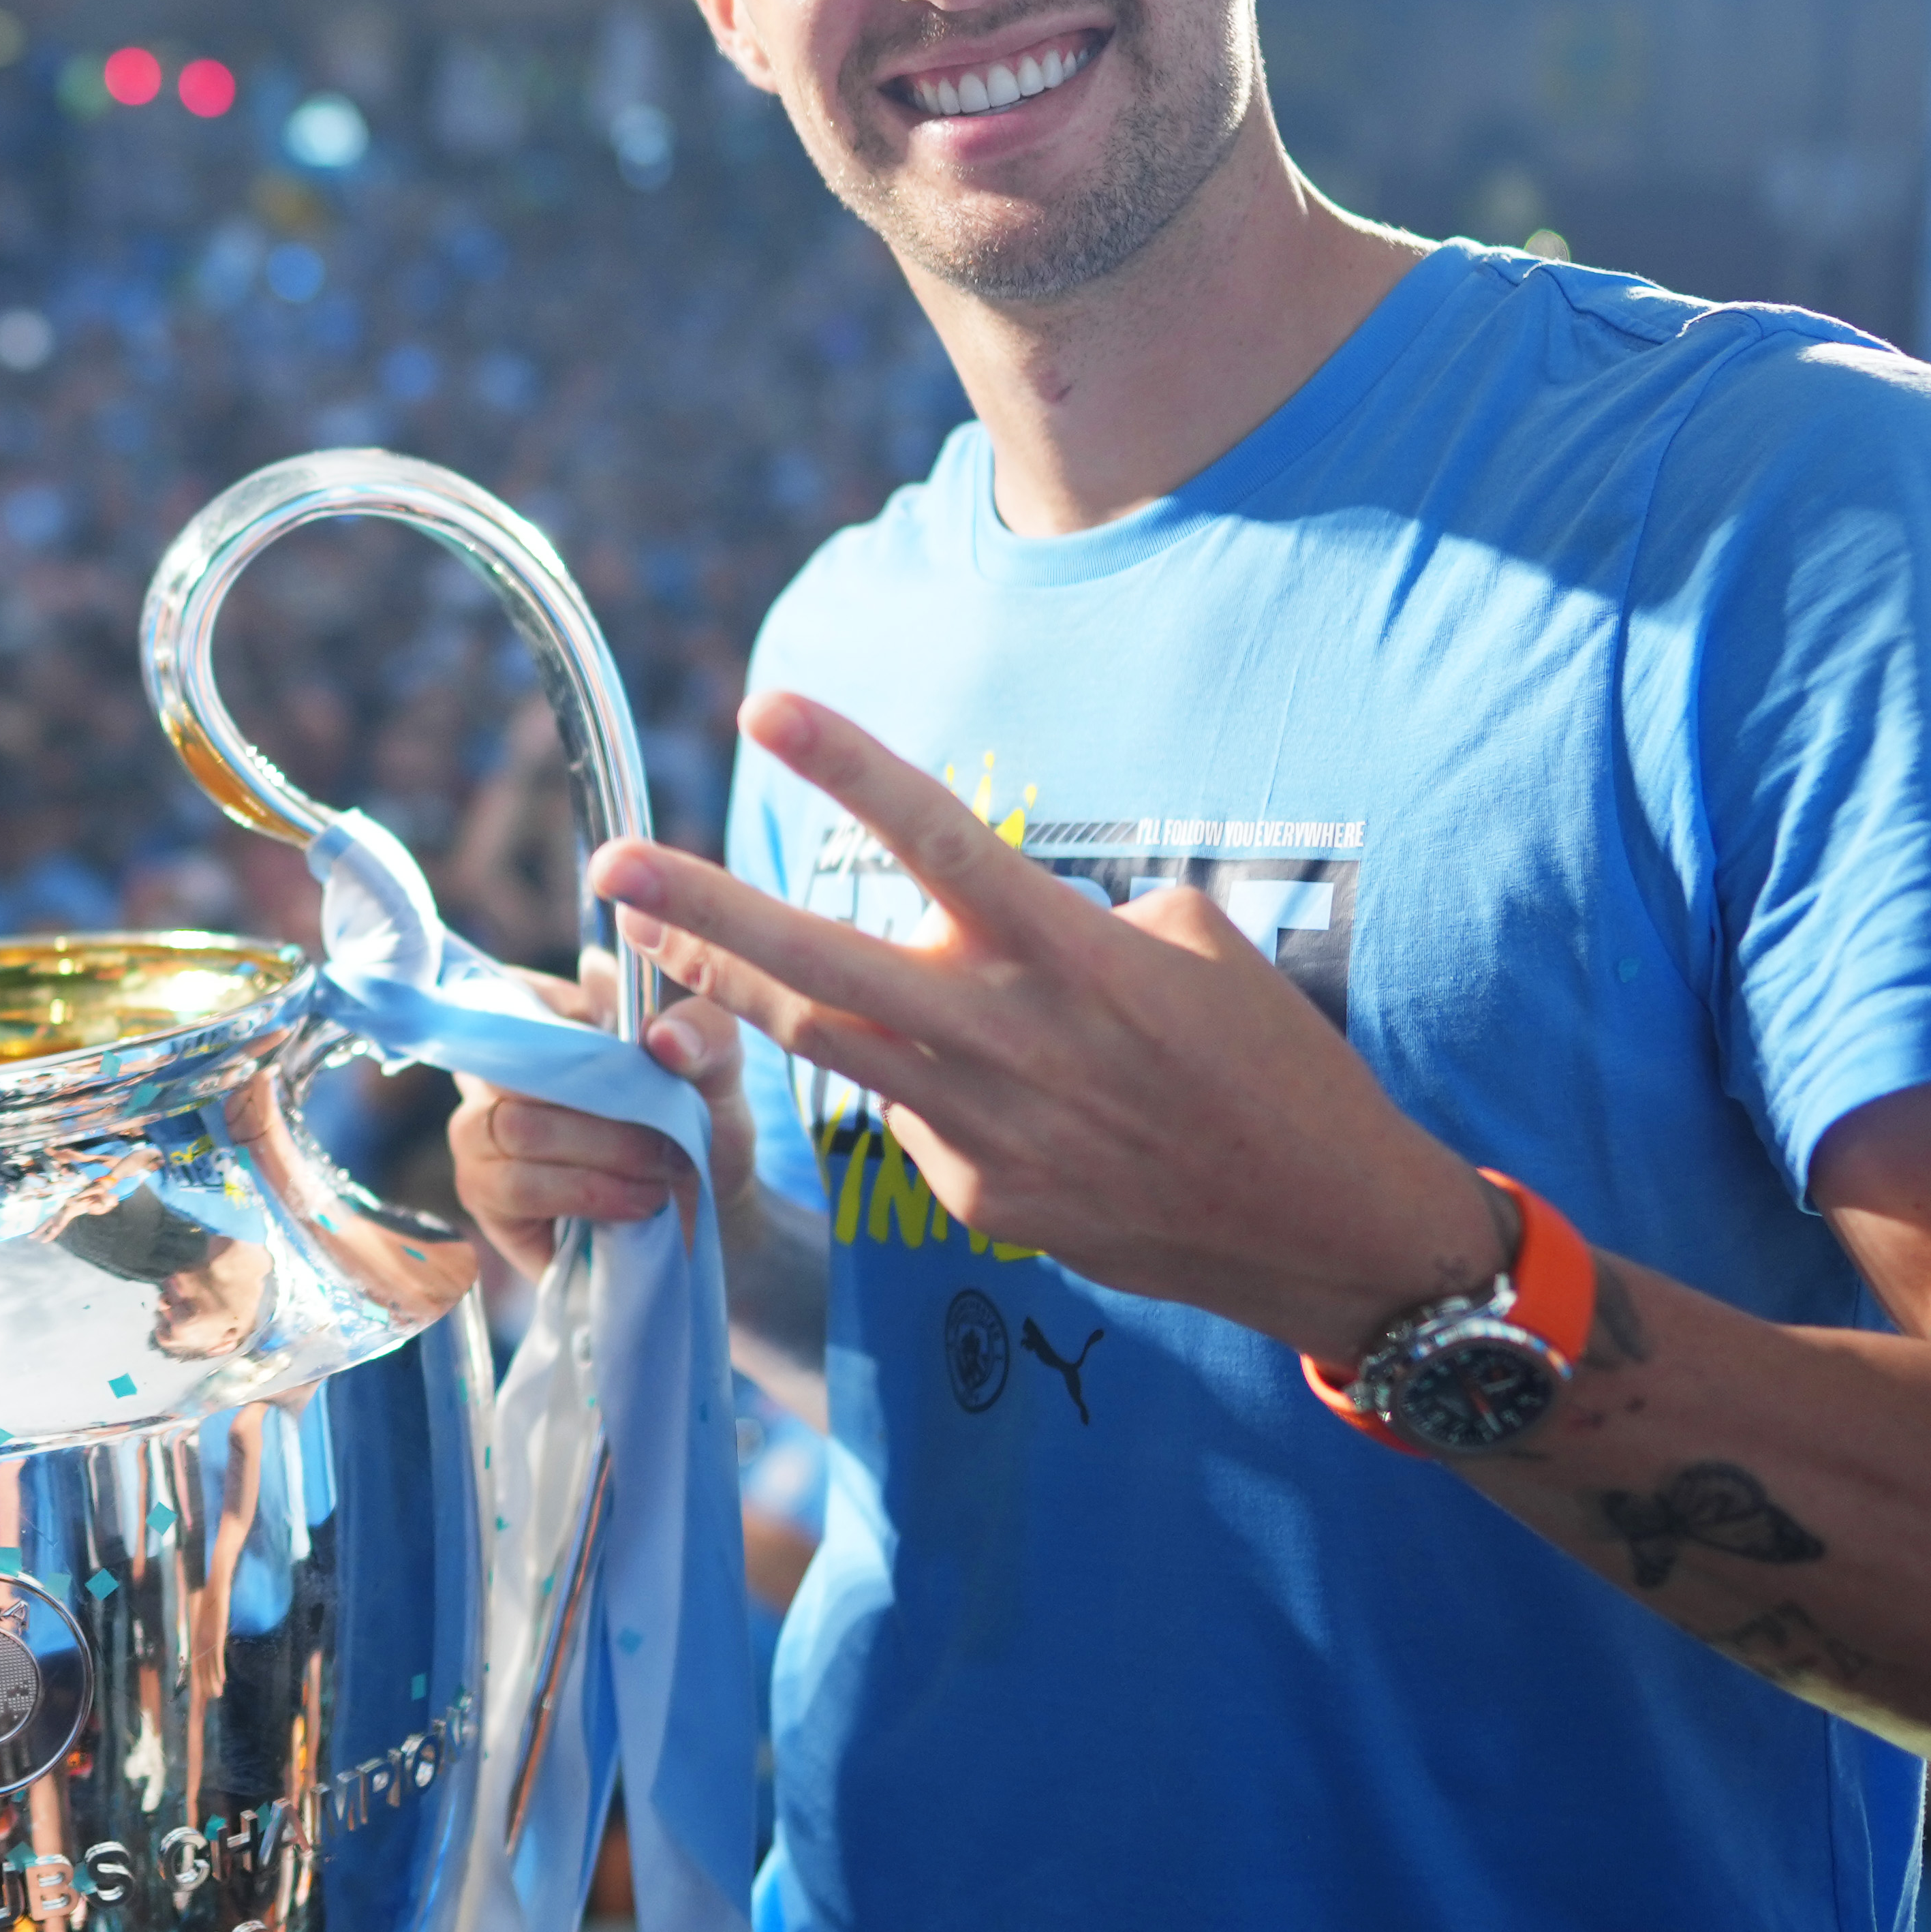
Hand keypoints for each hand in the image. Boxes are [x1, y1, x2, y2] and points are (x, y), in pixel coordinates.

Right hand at [447, 967, 764, 1265]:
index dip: (567, 1022)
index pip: (517, 992)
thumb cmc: (699, 1125)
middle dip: (604, 1105)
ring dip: (604, 1153)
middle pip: (515, 1067)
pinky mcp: (484, 1193)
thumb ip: (704, 1034)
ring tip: (663, 1172)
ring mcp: (479, 1130)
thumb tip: (660, 1036)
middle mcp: (497, 1067)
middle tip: (670, 1136)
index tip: (632, 1054)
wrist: (708, 1214)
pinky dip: (587, 1192)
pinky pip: (516, 1186)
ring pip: (517, 1128)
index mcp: (546, 1014)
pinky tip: (636, 1203)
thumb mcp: (720, 1071)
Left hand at [586, 690, 1499, 1362]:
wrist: (1320, 1224)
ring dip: (730, 996)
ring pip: (827, 1046)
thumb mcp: (1195, 948)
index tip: (763, 706)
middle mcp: (1010, 1037)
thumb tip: (986, 919)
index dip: (847, 769)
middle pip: (822, 965)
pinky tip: (969, 1090)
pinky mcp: (977, 1201)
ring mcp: (984, 1129)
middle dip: (704, 916)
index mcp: (1068, 953)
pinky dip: (911, 1086)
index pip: (938, 840)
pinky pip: (912, 1119)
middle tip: (610, 866)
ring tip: (654, 947)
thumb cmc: (1269, 1066)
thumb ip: (1073, 919)